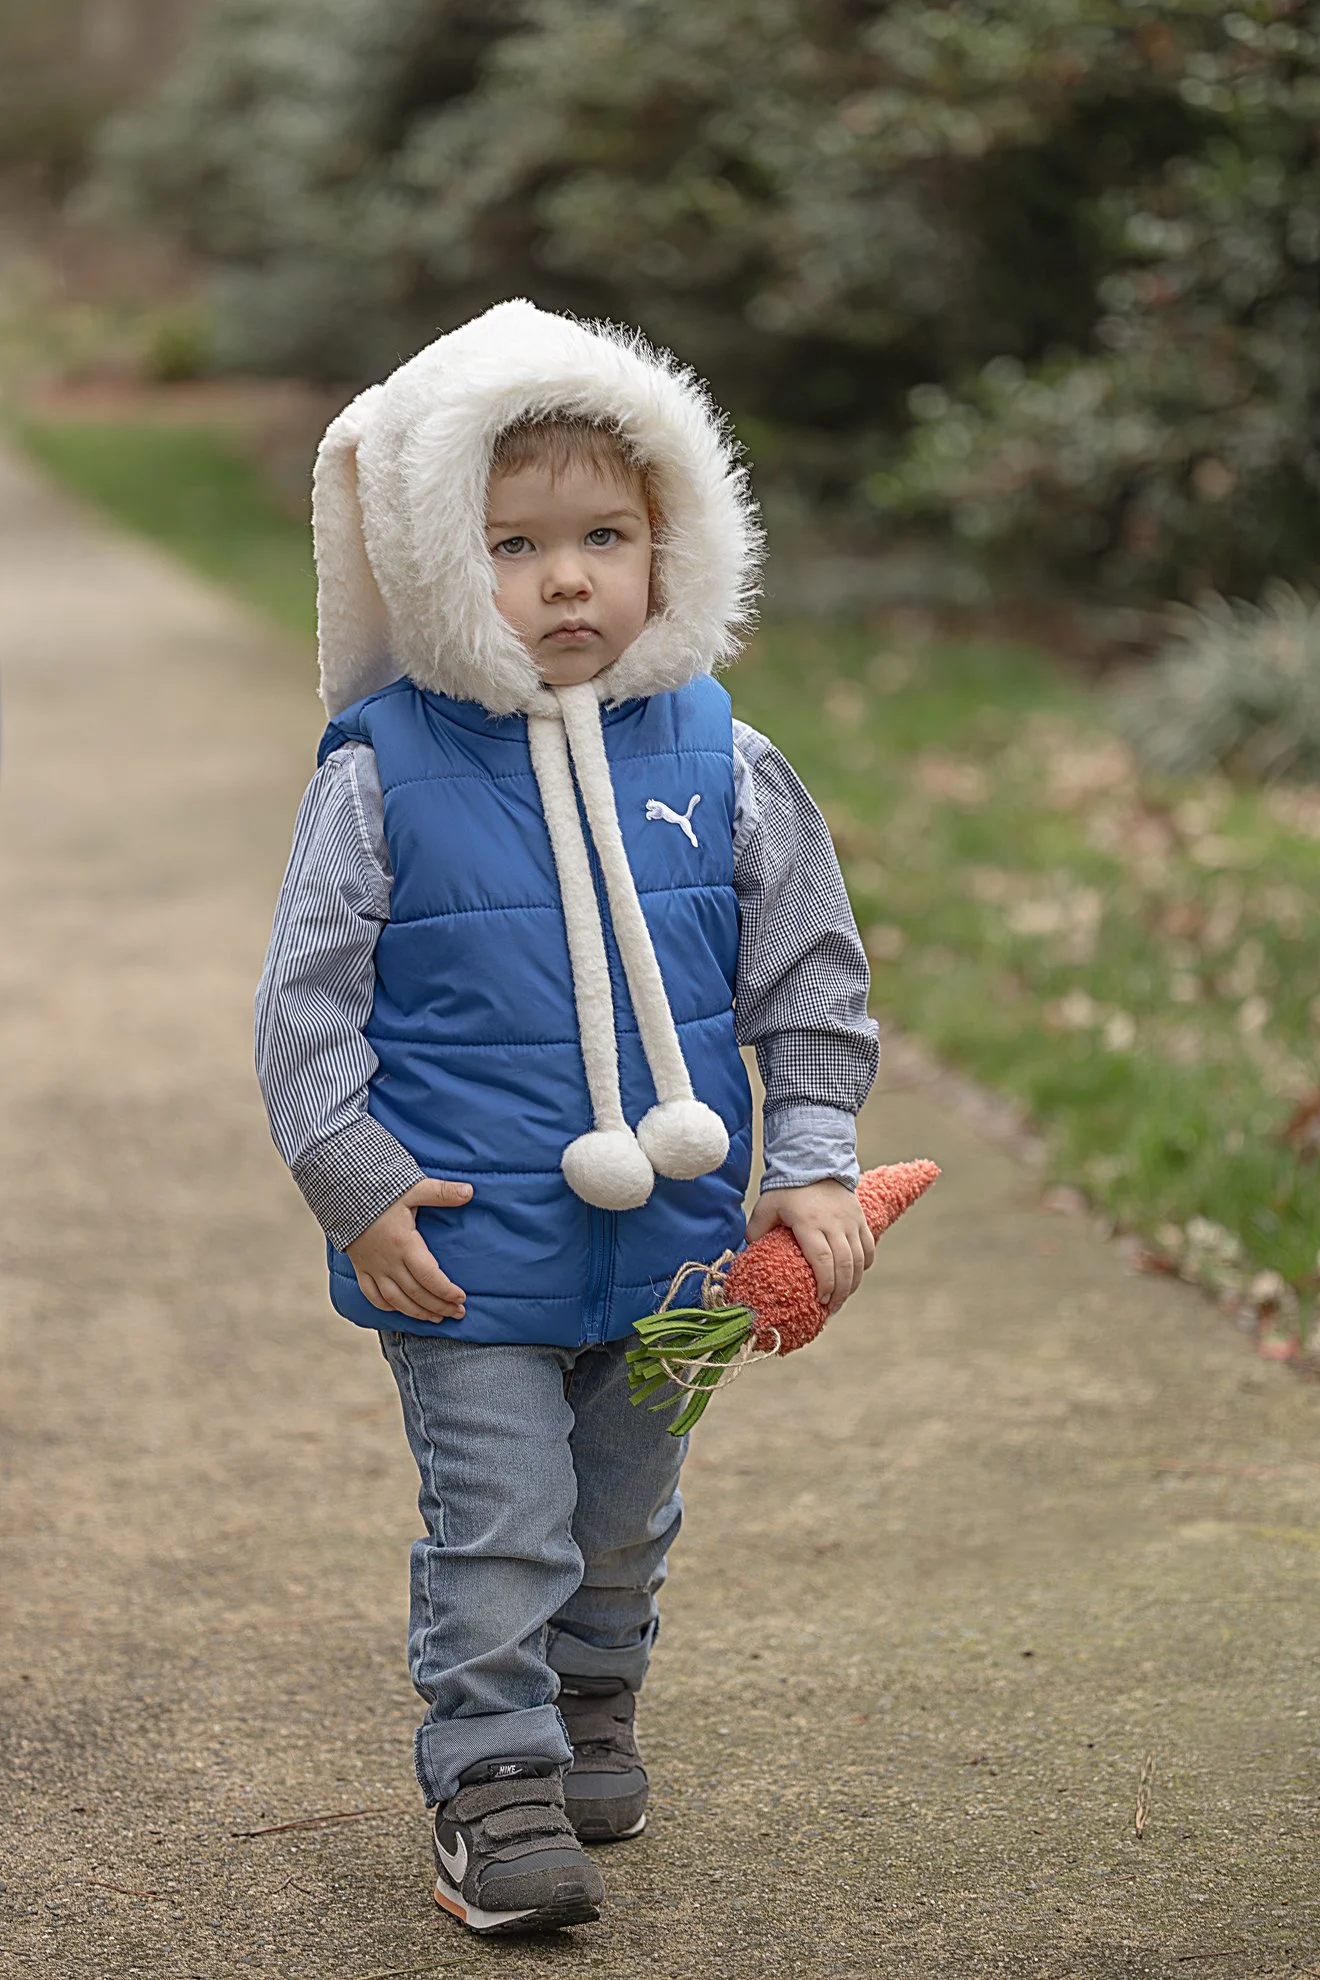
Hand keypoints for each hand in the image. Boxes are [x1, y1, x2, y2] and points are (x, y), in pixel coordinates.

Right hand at [346, 1178, 471, 1323]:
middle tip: (457, 1313)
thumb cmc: (379, 1191)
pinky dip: (387, 1306)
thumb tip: (470, 1191)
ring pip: (396, 1300)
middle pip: (416, 1293)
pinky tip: (401, 1310)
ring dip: (417, 1313)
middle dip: (439, 1306)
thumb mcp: (413, 1188)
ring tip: (436, 1318)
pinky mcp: (361, 1267)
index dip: (446, 1291)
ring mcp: (372, 1267)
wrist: (341, 1193)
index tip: (461, 1298)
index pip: (429, 1276)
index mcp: (404, 1244)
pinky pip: (372, 1295)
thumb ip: (442, 1192)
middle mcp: (388, 1261)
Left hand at [744, 1179, 874, 1314]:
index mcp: (809, 1223)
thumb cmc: (787, 1188)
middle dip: (840, 1292)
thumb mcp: (767, 1206)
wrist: (815, 1161)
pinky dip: (864, 1265)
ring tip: (842, 1299)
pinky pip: (868, 1247)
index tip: (820, 1301)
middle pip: (844, 1265)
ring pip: (859, 1259)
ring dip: (853, 1283)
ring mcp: (851, 1222)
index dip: (825, 1284)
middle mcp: (834, 1224)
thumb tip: (748, 1253)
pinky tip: (854, 1277)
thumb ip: (756, 1230)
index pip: (823, 1260)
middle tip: (831, 1308)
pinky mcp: (861, 1219)